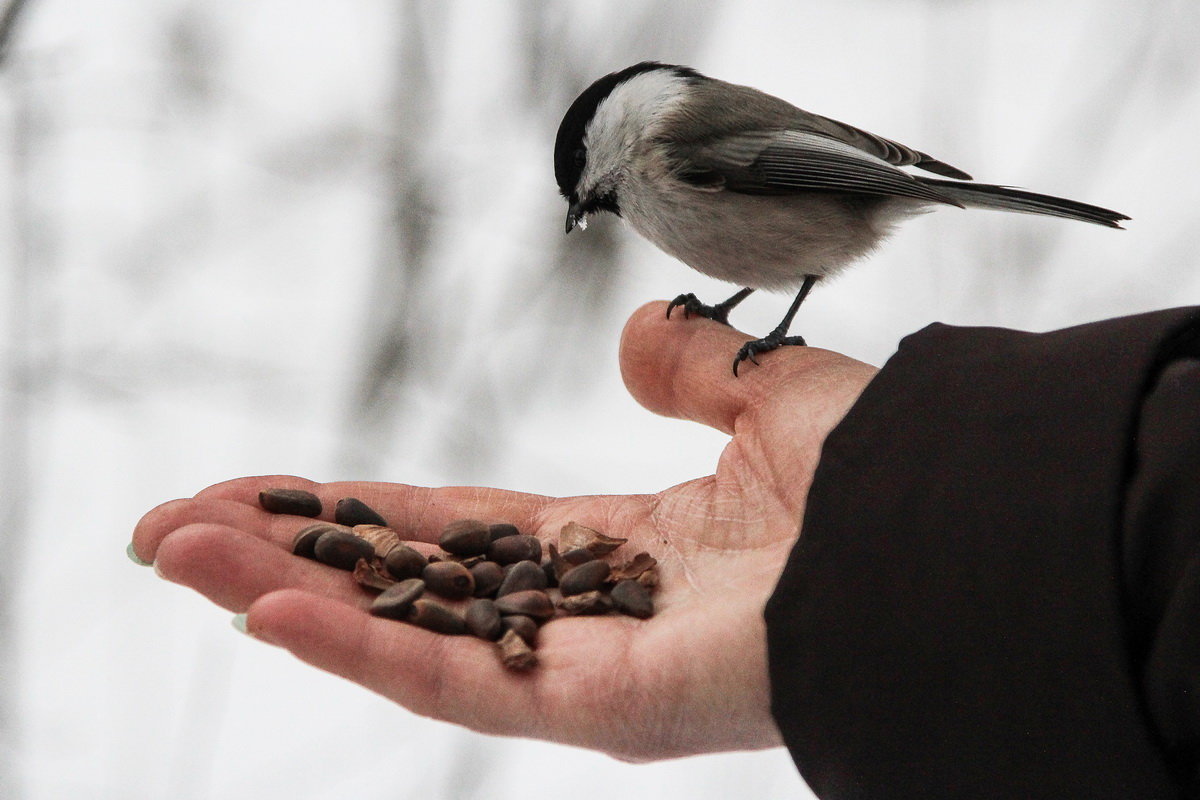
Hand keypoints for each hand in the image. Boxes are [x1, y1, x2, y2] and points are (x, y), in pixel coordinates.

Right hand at [131, 301, 877, 760]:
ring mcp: (582, 670)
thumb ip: (693, 371)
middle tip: (174, 528)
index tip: (266, 491)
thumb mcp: (768, 396)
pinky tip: (267, 605)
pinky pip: (457, 681)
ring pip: (404, 637)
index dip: (359, 512)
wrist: (946, 542)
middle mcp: (584, 613)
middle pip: (406, 587)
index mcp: (618, 547)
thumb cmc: (876, 477)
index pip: (456, 531)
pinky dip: (357, 648)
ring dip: (286, 596)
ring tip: (178, 553)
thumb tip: (633, 343)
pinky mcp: (596, 709)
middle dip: (288, 559)